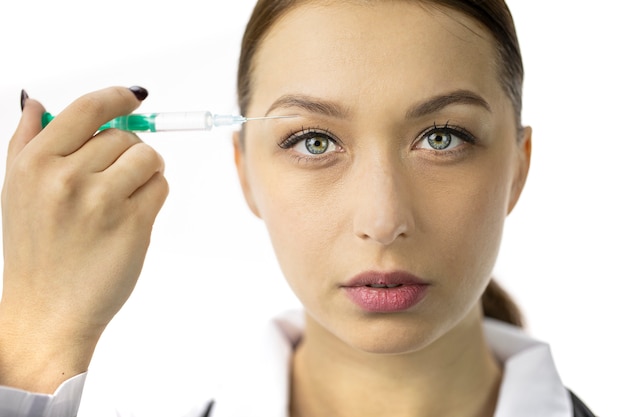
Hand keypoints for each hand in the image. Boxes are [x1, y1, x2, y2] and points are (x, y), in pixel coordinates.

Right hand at [0, 87, 168, 391]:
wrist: (47, 311)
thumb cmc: (35, 250)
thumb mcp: (14, 191)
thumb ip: (25, 142)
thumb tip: (37, 101)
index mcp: (35, 162)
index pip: (89, 108)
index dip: (118, 97)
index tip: (134, 97)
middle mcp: (66, 177)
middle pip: (125, 135)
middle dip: (128, 151)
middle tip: (115, 178)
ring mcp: (102, 201)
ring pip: (149, 158)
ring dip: (146, 172)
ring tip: (125, 195)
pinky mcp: (133, 224)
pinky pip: (161, 186)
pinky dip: (154, 195)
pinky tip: (132, 215)